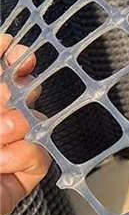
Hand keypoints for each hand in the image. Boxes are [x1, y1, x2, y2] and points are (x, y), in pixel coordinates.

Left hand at [0, 34, 49, 214]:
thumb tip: (0, 40)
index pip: (1, 68)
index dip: (11, 55)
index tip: (13, 50)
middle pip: (23, 88)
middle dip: (15, 89)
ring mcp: (6, 146)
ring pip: (35, 119)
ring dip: (14, 125)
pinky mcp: (22, 174)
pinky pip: (40, 152)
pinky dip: (22, 154)